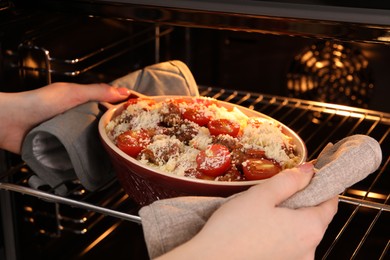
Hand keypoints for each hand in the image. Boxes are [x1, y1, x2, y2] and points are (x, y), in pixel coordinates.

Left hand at [0, 82, 130, 153]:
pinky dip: (90, 157)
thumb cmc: (36, 103)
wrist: (9, 123)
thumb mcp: (71, 93)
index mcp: (83, 102)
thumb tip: (122, 91)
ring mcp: (72, 134)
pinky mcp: (64, 149)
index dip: (124, 109)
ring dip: (104, 146)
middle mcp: (79, 118)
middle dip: (118, 131)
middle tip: (134, 139)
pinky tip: (100, 162)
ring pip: (94, 141)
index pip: (109, 105)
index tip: (140, 115)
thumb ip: (97, 92)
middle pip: (105, 125)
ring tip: (120, 153)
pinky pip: (81, 154)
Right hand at [158, 163, 337, 259]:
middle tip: (277, 192)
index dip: (322, 185)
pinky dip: (281, 234)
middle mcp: (309, 250)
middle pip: (315, 218)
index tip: (310, 176)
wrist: (210, 259)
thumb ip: (289, 180)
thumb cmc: (234, 229)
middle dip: (302, 202)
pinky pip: (289, 246)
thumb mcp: (262, 195)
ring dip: (290, 219)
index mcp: (310, 228)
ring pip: (300, 232)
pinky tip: (260, 229)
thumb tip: (309, 170)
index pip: (331, 202)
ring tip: (263, 212)